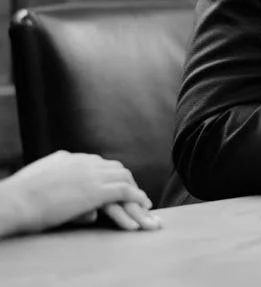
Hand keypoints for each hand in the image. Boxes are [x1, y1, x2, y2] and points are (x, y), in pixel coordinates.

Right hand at [0, 151, 160, 236]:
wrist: (15, 201)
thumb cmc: (20, 198)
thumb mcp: (41, 183)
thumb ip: (59, 184)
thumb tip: (63, 186)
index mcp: (68, 158)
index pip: (96, 163)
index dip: (107, 174)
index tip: (113, 184)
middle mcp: (82, 162)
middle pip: (113, 167)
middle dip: (124, 180)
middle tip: (133, 192)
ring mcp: (90, 175)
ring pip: (122, 176)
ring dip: (134, 188)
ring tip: (142, 201)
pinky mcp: (95, 191)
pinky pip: (124, 190)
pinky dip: (136, 196)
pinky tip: (143, 204)